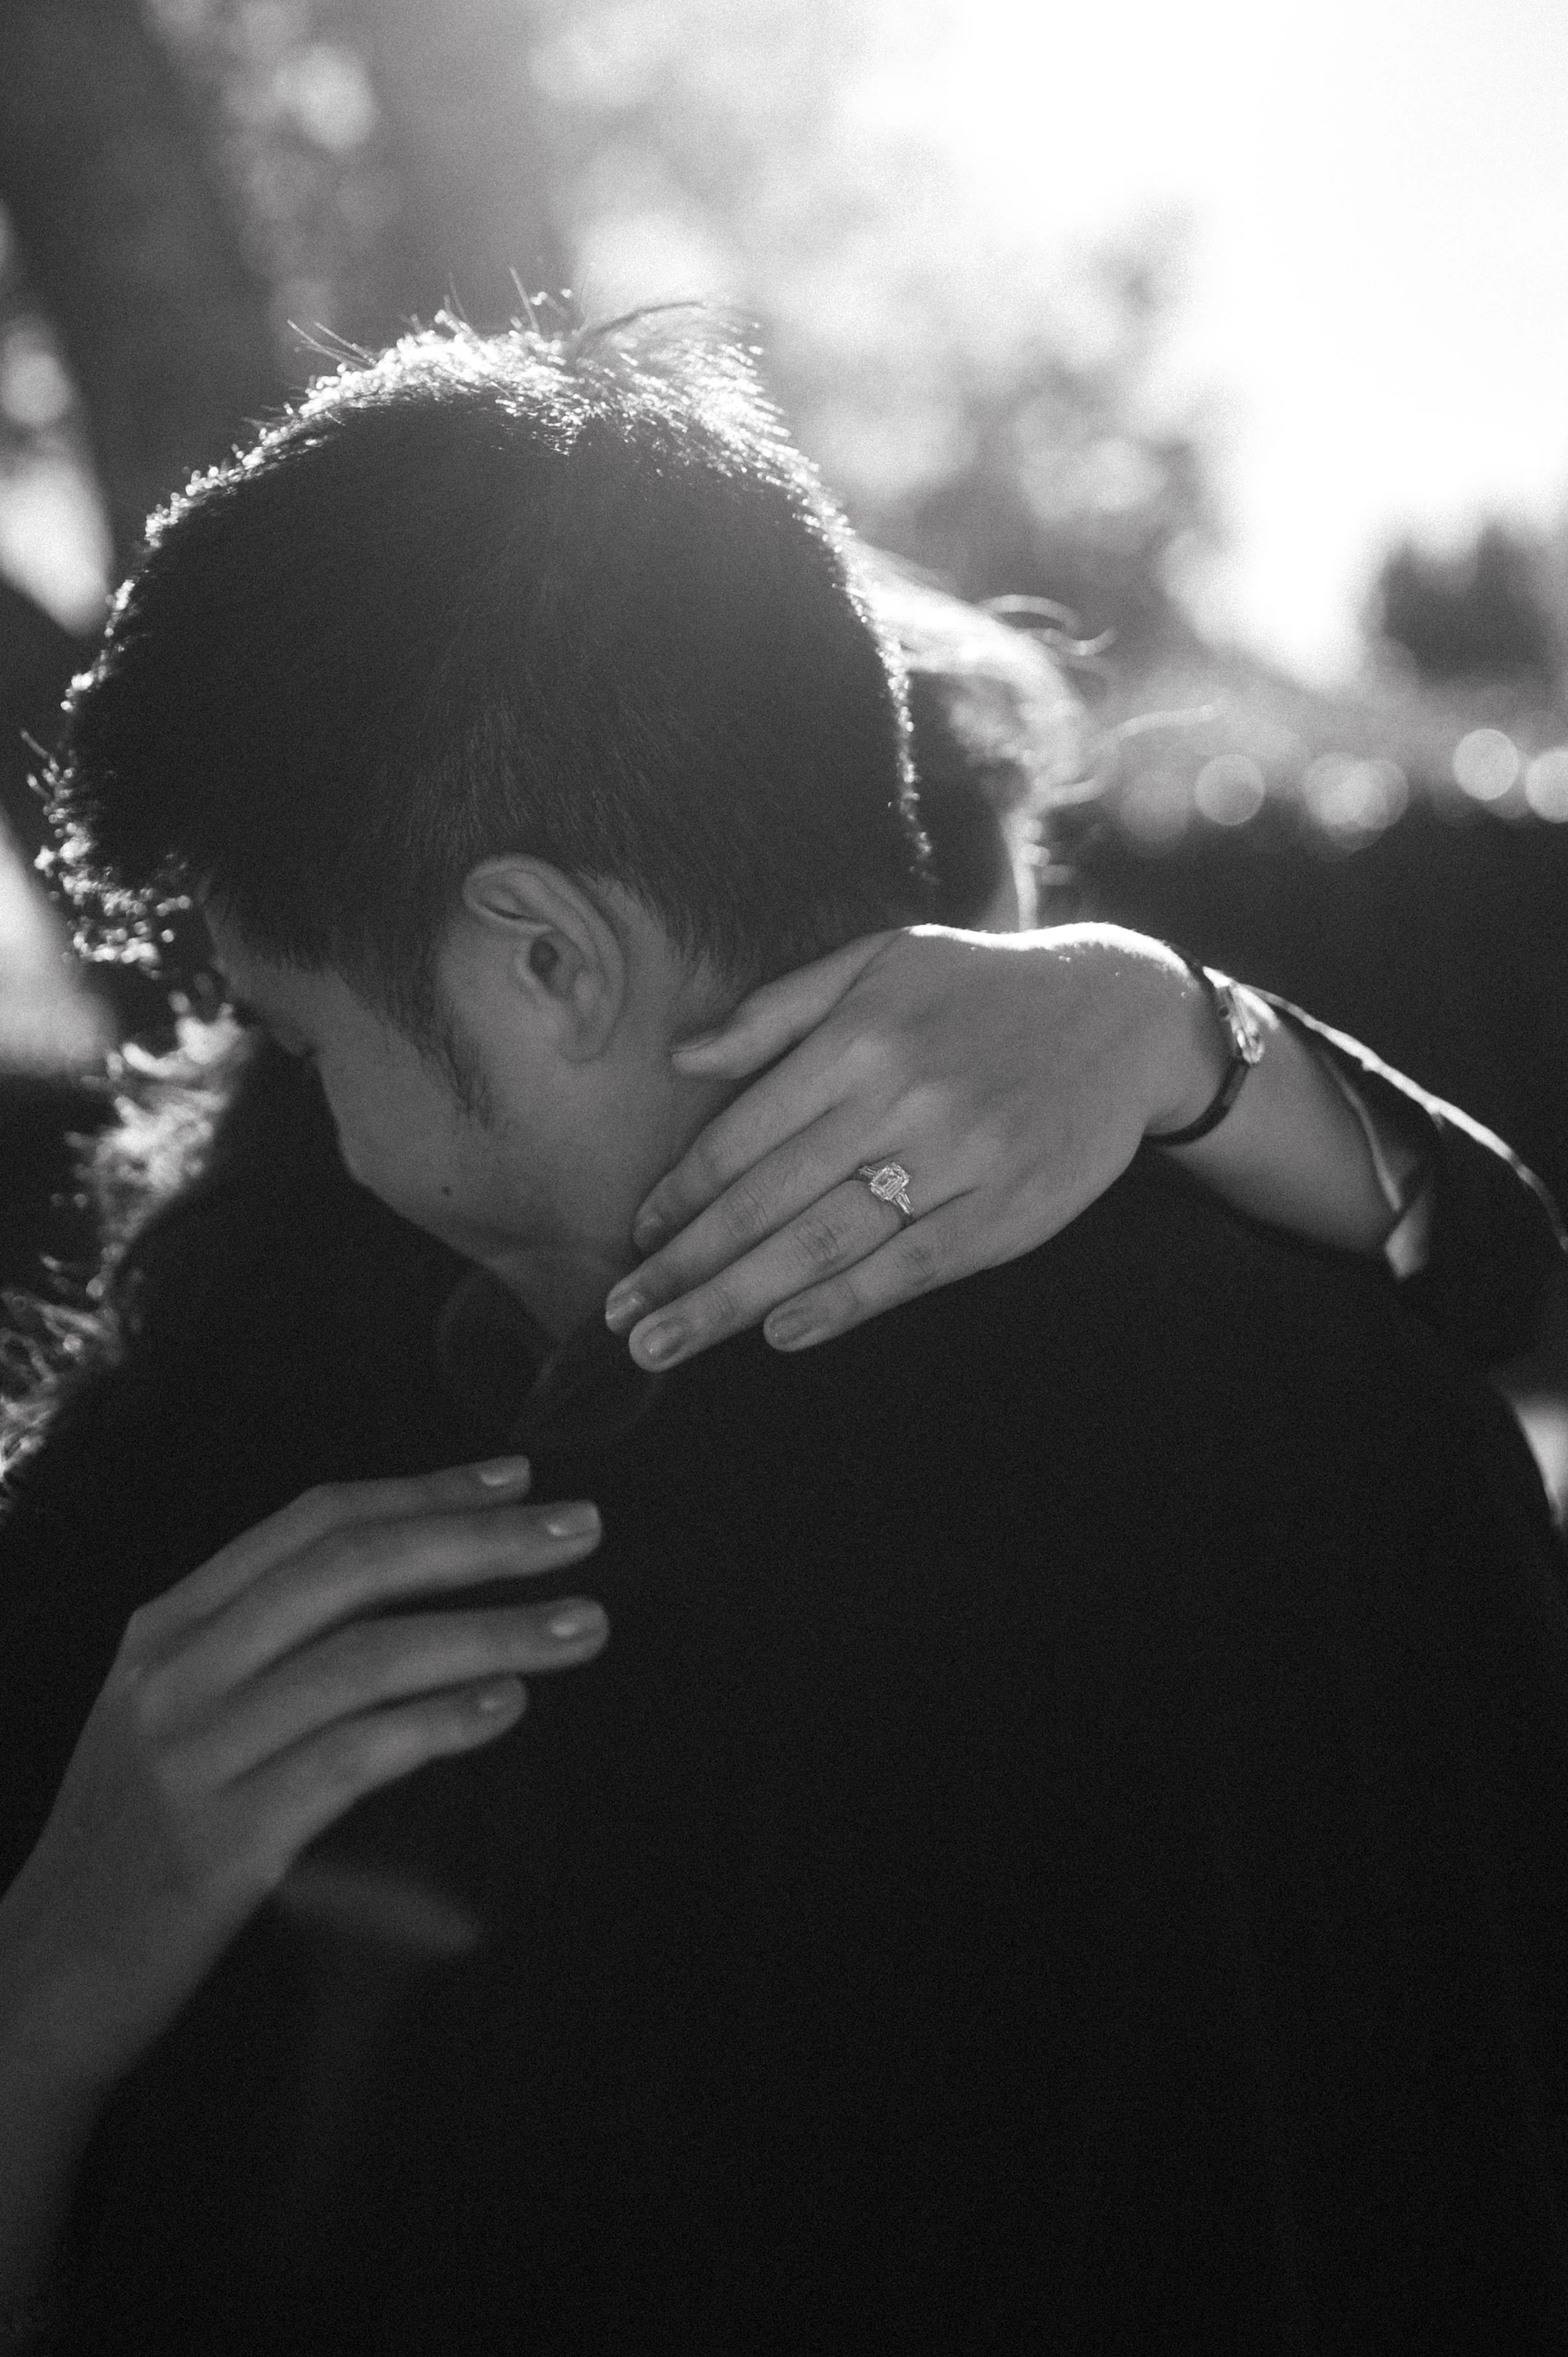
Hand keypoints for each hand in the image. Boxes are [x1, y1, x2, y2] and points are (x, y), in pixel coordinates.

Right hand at [0, 1457, 605, 2102]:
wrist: (38, 1985)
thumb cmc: (130, 1848)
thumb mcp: (169, 1722)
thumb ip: (260, 1653)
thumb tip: (401, 1594)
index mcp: (167, 1631)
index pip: (310, 1526)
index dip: (422, 1492)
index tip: (516, 1479)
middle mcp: (176, 1676)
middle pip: (348, 1571)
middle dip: (475, 1541)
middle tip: (579, 1530)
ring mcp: (194, 1758)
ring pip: (363, 1659)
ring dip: (489, 1632)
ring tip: (581, 1625)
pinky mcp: (221, 1845)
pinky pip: (349, 1758)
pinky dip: (436, 1723)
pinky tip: (506, 1705)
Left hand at [605, 923, 1211, 1368]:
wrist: (1124, 1012)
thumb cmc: (980, 987)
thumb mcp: (880, 960)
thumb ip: (778, 1010)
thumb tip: (682, 1057)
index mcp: (860, 1037)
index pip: (744, 1133)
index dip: (682, 1194)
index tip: (636, 1238)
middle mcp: (903, 1097)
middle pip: (768, 1202)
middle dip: (685, 1268)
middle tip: (623, 1320)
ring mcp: (960, 1159)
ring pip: (825, 1245)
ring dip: (736, 1302)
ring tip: (671, 1342)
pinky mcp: (1009, 1211)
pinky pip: (908, 1269)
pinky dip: (840, 1306)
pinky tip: (779, 1334)